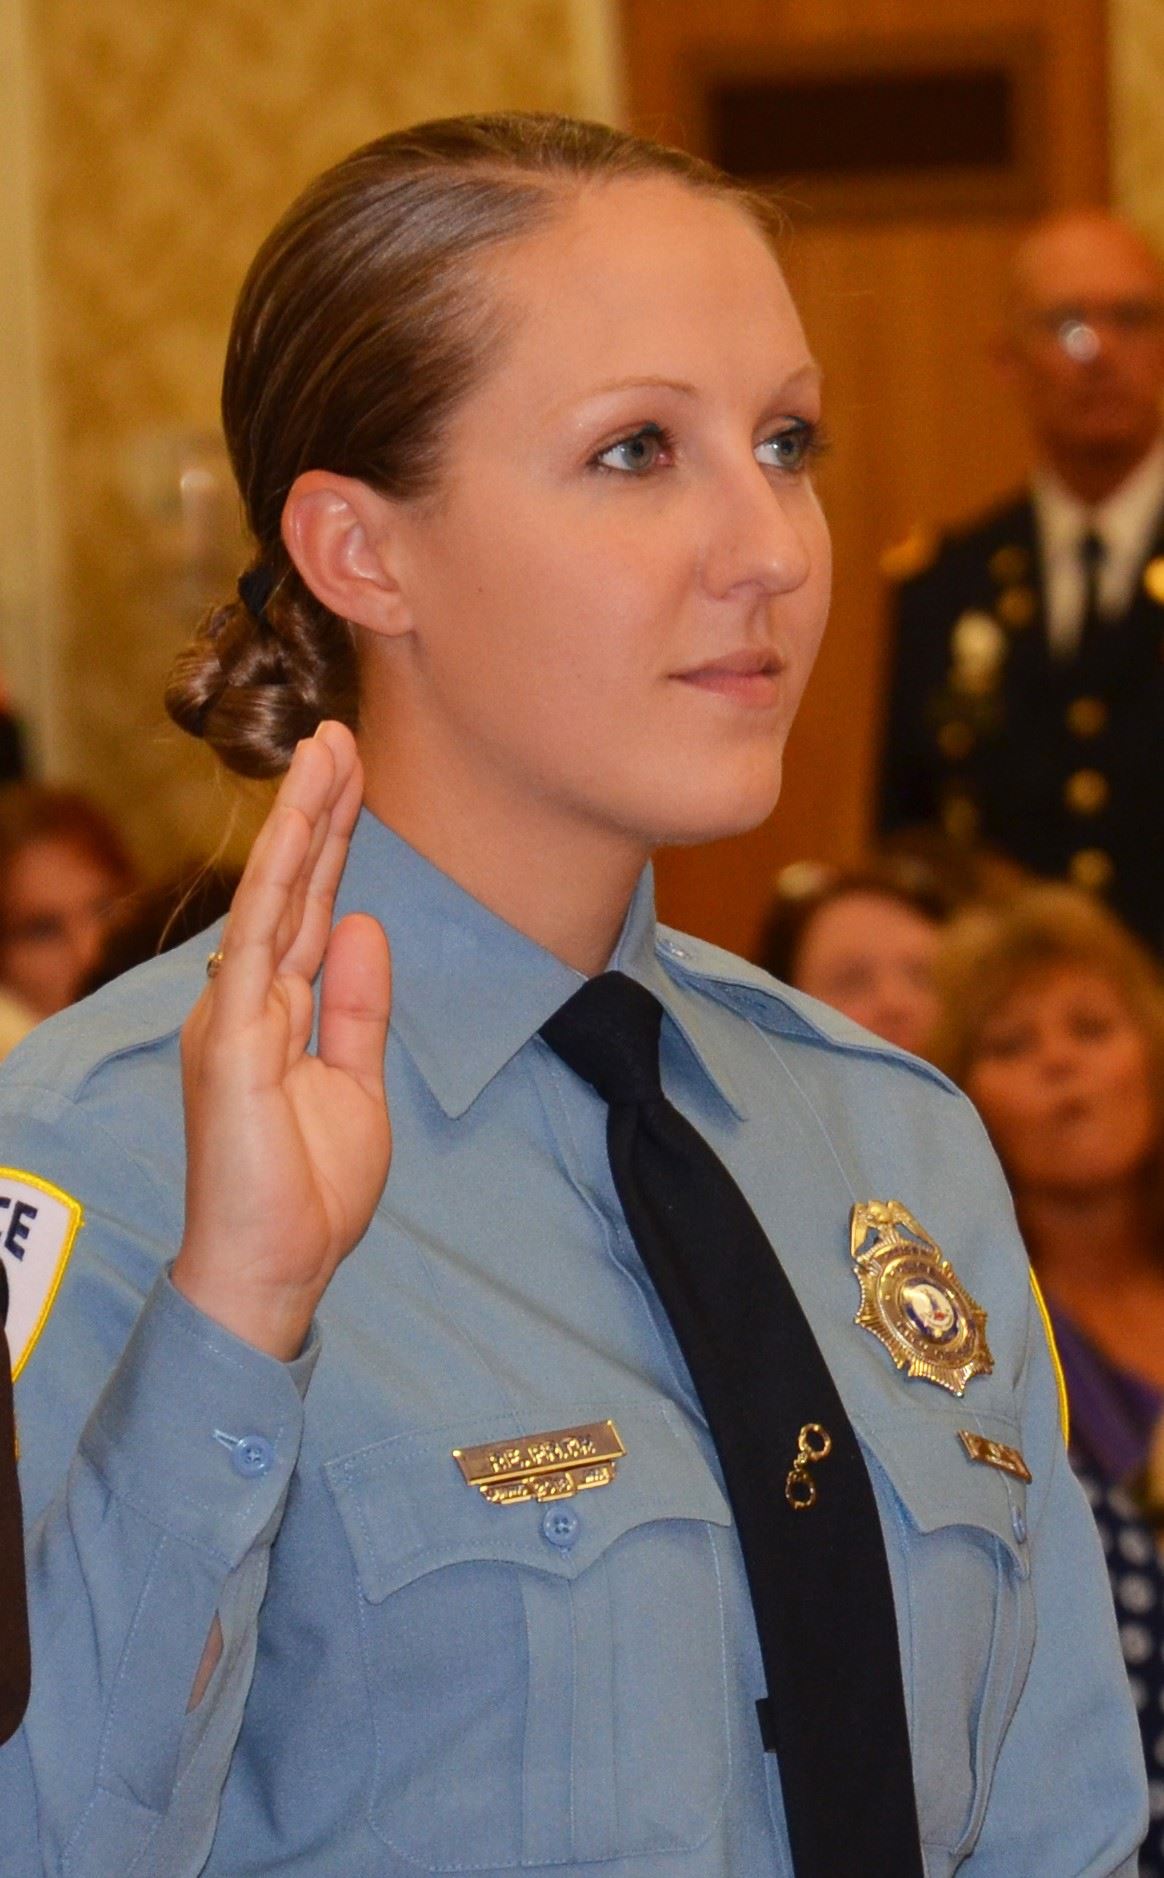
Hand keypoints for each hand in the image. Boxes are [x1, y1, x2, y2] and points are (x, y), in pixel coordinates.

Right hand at [173, 721, 390, 1358]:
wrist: (275, 1267)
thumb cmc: (308, 1189)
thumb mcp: (357, 1081)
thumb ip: (359, 1005)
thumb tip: (366, 924)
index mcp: (277, 1009)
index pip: (313, 907)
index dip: (334, 840)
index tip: (355, 774)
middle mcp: (247, 1000)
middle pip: (293, 887)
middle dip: (319, 809)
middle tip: (341, 732)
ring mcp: (232, 1016)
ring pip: (272, 898)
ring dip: (301, 823)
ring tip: (324, 751)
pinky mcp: (228, 1043)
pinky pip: (259, 949)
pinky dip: (280, 886)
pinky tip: (301, 833)